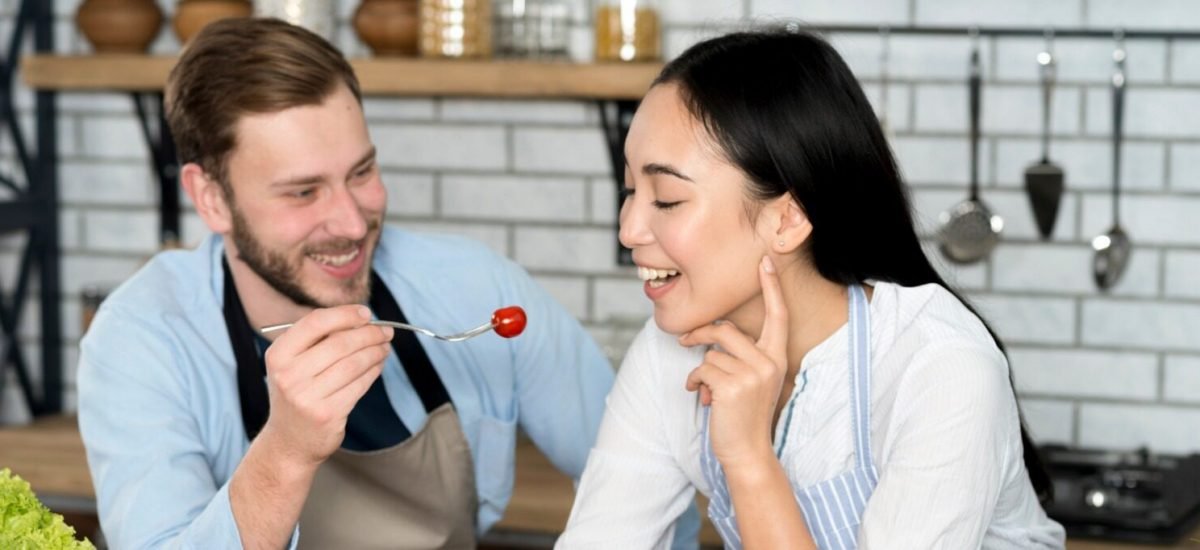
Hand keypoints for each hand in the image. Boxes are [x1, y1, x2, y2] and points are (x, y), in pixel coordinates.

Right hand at [259, 305, 392, 467]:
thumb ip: (318, 340)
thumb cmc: (297, 394)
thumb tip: (361, 319)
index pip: (315, 322)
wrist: (288, 442)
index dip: (345, 314)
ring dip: (376, 352)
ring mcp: (307, 397)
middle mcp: (288, 375)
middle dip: (369, 333)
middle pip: (340, 343)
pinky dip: (373, 371)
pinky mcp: (327, 413)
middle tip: (386, 331)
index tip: (366, 313)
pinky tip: (378, 365)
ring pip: (354, 364)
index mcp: (278, 355)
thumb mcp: (293, 364)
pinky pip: (359, 385)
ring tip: (385, 347)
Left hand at [681, 256, 788, 469]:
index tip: (765, 261)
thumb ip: (743, 356)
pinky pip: (701, 369)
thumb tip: (712, 333)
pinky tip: (701, 396)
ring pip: (710, 353)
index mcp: (777, 357)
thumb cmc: (744, 414)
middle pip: (726, 330)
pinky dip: (694, 382)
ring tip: (704, 388)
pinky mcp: (733, 387)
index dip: (772, 288)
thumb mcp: (753, 380)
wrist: (748, 451)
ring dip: (699, 370)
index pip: (778, 315)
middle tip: (684, 341)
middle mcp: (769, 363)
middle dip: (700, 334)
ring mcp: (752, 375)